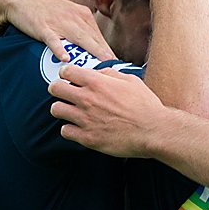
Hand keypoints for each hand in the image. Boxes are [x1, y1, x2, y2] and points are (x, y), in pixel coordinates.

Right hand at [0, 0, 113, 61]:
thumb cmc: (46, 10)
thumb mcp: (69, 15)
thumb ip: (82, 30)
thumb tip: (95, 50)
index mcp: (83, 15)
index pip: (100, 39)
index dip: (109, 55)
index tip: (118, 70)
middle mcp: (75, 18)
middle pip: (94, 40)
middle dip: (105, 57)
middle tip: (115, 73)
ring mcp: (59, 22)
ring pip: (78, 40)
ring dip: (90, 54)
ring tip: (99, 68)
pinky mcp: (43, 27)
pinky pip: (53, 40)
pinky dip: (59, 49)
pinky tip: (65, 59)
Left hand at [49, 64, 168, 156]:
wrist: (153, 131)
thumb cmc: (145, 105)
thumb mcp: (131, 81)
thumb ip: (110, 74)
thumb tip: (97, 73)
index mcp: (97, 83)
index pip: (65, 71)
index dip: (66, 74)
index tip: (70, 79)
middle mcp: (87, 99)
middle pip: (54, 89)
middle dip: (58, 89)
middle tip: (65, 94)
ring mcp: (85, 119)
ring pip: (56, 110)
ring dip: (62, 109)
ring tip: (72, 112)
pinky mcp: (87, 138)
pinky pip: (65, 131)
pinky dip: (70, 129)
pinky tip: (79, 128)